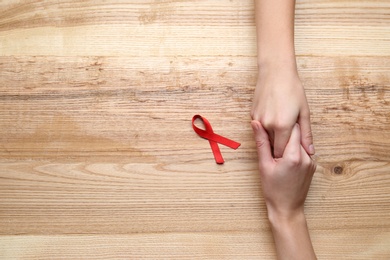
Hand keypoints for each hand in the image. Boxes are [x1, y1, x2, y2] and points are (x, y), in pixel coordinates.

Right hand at [251, 65, 314, 157]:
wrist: (275, 72)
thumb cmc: (292, 89)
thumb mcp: (304, 112)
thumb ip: (306, 134)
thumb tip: (310, 151)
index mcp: (282, 126)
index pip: (282, 151)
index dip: (287, 154)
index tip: (292, 154)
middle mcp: (267, 125)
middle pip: (273, 145)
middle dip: (280, 146)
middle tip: (289, 139)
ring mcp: (258, 120)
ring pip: (266, 137)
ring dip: (273, 137)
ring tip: (282, 125)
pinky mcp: (252, 115)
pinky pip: (260, 128)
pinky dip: (267, 128)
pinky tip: (274, 117)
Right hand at [251, 120, 316, 258]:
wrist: (286, 209)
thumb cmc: (273, 189)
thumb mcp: (264, 164)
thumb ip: (262, 142)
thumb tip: (256, 124)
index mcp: (294, 155)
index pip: (292, 128)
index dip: (282, 122)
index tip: (274, 119)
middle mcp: (306, 157)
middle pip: (298, 134)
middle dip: (286, 130)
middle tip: (273, 128)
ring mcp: (311, 162)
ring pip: (301, 142)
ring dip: (290, 139)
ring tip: (277, 142)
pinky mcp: (312, 166)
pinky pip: (303, 151)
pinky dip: (294, 149)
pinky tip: (284, 154)